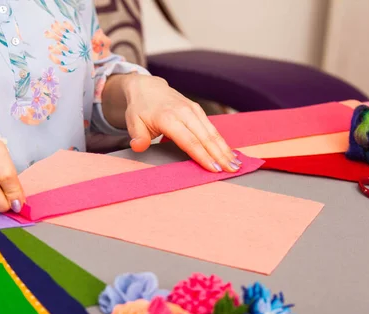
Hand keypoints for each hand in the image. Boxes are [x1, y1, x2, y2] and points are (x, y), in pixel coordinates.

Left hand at [122, 75, 239, 172]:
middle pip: (205, 137)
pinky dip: (222, 141)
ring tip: (236, 164)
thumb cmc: (140, 108)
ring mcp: (193, 110)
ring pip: (212, 132)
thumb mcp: (133, 122)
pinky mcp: (198, 110)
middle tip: (232, 170)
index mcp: (168, 117)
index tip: (214, 169)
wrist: (147, 88)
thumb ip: (137, 136)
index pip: (189, 141)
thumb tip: (139, 147)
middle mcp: (184, 112)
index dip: (202, 156)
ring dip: (225, 148)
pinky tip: (230, 152)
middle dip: (220, 155)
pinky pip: (212, 127)